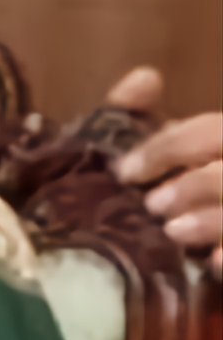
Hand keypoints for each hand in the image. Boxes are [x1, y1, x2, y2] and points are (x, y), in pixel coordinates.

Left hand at [107, 67, 222, 277]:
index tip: (125, 173)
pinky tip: (214, 263)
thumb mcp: (164, 148)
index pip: (214, 131)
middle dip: (195, 185)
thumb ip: (143, 114)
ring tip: (175, 232)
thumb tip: (146, 77)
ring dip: (214, 220)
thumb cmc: (174, 180)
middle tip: (154, 206)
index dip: (169, 148)